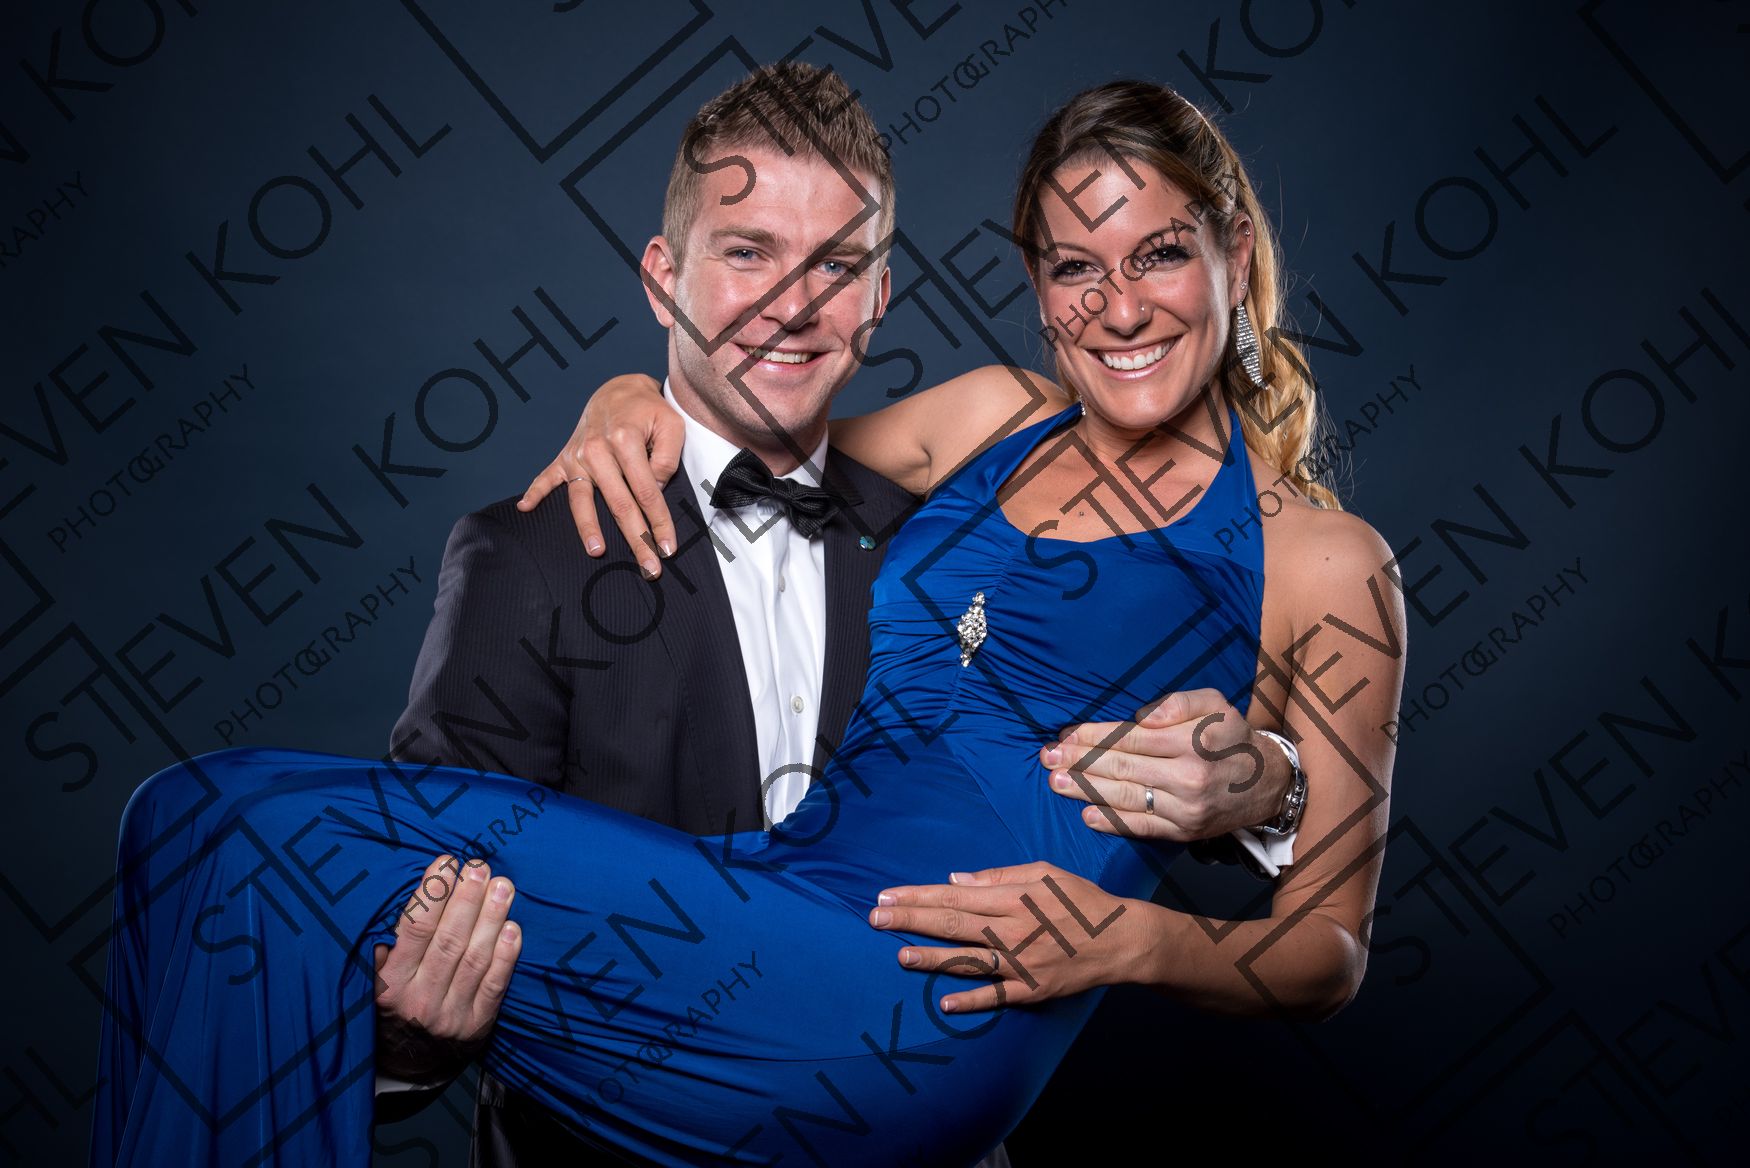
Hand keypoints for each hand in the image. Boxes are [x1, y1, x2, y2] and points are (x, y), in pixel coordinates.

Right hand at [374, 854, 521, 1080]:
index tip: (446, 862)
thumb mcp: (373, 984)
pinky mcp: (477, 1025)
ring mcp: (451, 1015)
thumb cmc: (393, 1008)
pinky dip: (506, 956)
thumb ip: (386, 949)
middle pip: (449, 941)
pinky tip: (513, 927)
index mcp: (390, 985)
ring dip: (491, 919)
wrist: (408, 1066)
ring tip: (503, 887)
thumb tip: (408, 902)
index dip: (433, 894)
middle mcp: (420, 1000)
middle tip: (480, 867)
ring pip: (474, 959)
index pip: (415, 930)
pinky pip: (494, 985)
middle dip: (467, 899)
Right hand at [516, 372, 682, 577]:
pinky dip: (535, 491)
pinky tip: (524, 508)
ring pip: (582, 498)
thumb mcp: (671, 425)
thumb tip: (653, 489)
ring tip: (596, 550)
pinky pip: (547, 477)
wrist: (619, 390)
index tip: (668, 548)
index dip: (659, 522)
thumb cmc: (650, 411)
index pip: (647, 491)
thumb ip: (667, 458)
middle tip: (648, 567)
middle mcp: (597, 449)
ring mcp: (578, 455)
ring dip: (588, 527)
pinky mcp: (565, 457)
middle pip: (619, 502)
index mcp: (626, 440)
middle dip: (636, 538)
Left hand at [868, 861, 1138, 1013]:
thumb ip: (999, 876)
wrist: (1121, 939)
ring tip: (900, 956)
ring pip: (970, 959)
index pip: (955, 896)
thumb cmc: (1080, 901)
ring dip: (933, 958)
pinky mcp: (1032, 989)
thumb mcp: (1044, 873)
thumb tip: (956, 880)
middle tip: (876, 919)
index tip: (887, 896)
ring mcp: (1022, 962)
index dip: (919, 896)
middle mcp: (1013, 929)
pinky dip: (972, 999)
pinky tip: (945, 1003)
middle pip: (954, 924)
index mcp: (1013, 898)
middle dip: (913, 920)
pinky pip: (997, 996)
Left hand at [1041, 688, 1292, 841]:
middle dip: (1080, 760)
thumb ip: (1179, 702)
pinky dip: (1113, 823)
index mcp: (1192, 739)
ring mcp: (1185, 807)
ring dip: (1086, 790)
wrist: (1266, 784)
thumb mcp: (1215, 704)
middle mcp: (1188, 775)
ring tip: (1056, 782)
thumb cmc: (1231, 737)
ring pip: (1126, 797)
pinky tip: (1087, 815)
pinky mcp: (1184, 832)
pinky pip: (1142, 828)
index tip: (1066, 734)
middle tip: (1048, 757)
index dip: (1094, 736)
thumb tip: (1144, 716)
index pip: (1130, 737)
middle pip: (1122, 766)